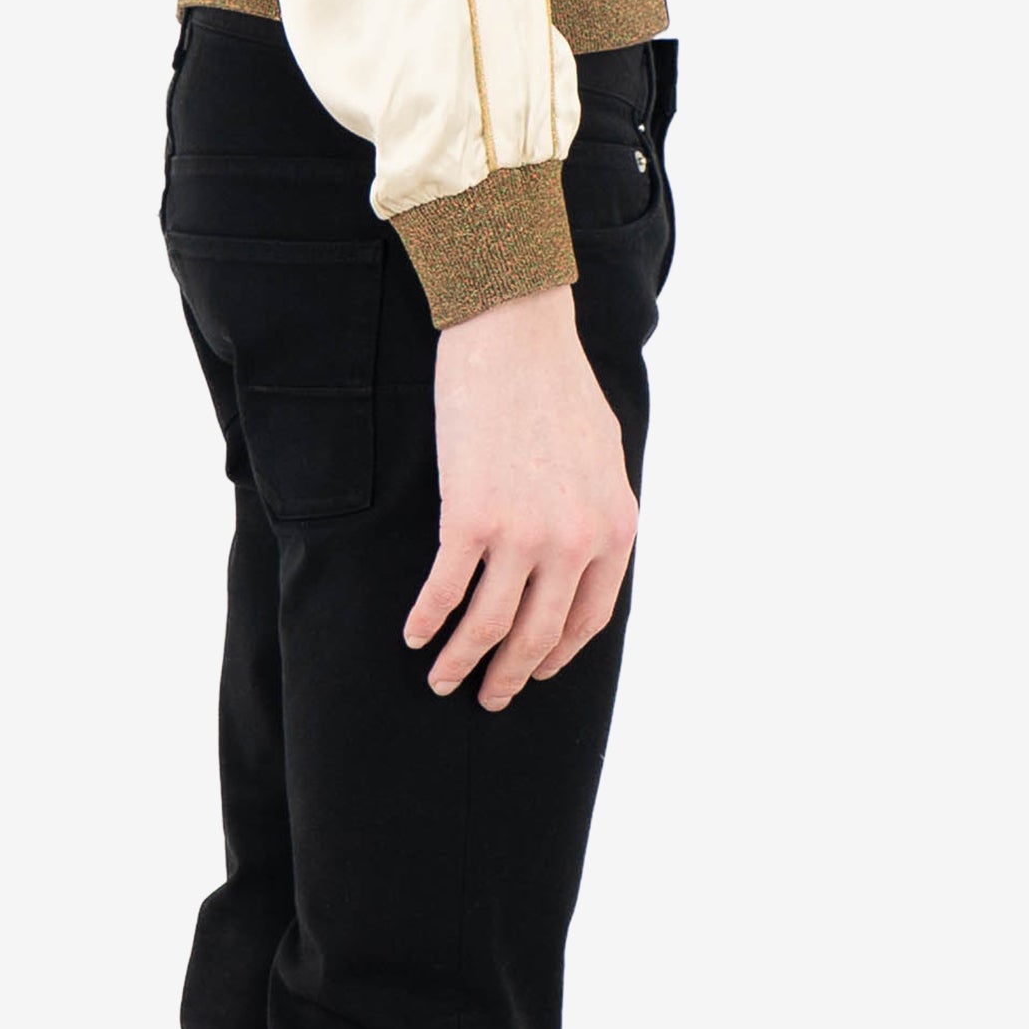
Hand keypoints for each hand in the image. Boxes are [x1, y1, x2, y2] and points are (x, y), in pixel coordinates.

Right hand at [402, 283, 637, 710]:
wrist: (515, 332)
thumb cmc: (556, 382)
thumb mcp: (605, 455)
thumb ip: (597, 511)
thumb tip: (579, 555)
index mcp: (614, 529)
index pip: (588, 620)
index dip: (557, 655)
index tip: (534, 671)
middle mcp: (574, 542)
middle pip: (537, 636)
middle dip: (508, 676)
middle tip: (488, 696)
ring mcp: (522, 533)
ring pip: (489, 626)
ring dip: (461, 661)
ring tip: (441, 678)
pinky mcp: (470, 516)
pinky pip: (445, 588)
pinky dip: (428, 619)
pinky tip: (414, 632)